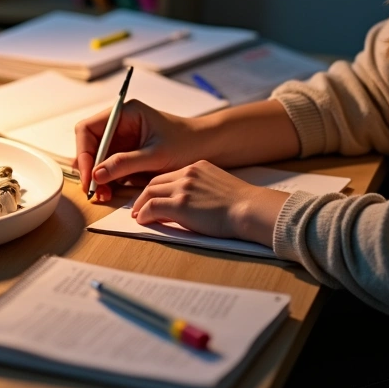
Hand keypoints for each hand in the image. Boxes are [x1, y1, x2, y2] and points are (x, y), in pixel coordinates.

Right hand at [75, 100, 209, 202]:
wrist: (208, 149)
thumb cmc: (187, 143)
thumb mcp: (156, 155)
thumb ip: (125, 163)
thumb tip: (97, 174)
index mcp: (124, 114)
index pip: (88, 129)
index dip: (83, 152)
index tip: (88, 175)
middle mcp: (119, 125)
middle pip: (89, 145)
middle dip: (88, 167)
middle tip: (92, 190)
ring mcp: (122, 140)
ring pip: (96, 159)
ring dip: (96, 177)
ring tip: (103, 196)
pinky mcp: (126, 156)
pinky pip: (108, 168)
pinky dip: (106, 181)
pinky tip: (109, 193)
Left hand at [131, 160, 288, 245]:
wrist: (251, 209)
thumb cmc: (241, 205)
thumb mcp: (217, 187)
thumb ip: (200, 189)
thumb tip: (188, 203)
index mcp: (198, 167)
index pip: (169, 175)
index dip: (157, 187)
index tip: (151, 196)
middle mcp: (187, 173)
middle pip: (155, 181)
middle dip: (144, 195)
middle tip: (138, 206)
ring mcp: (183, 187)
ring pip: (150, 192)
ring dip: (141, 204)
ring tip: (137, 214)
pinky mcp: (180, 204)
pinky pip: (152, 207)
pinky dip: (143, 214)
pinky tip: (142, 220)